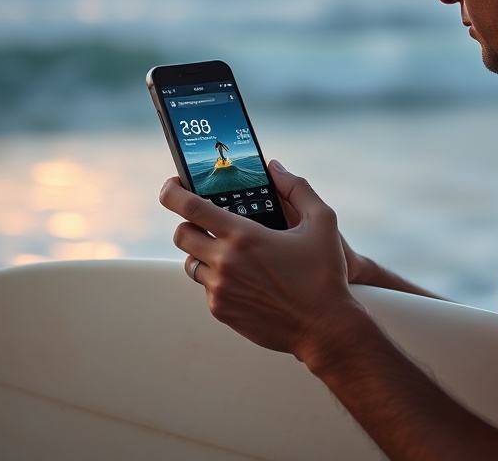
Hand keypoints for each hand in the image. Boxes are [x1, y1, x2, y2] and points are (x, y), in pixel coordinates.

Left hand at [159, 160, 364, 360]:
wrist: (324, 328)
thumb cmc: (324, 274)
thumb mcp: (322, 221)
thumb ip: (297, 188)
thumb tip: (275, 168)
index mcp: (244, 235)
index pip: (190, 207)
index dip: (173, 192)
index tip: (173, 186)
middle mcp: (225, 261)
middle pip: (181, 234)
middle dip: (189, 223)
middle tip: (207, 222)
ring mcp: (220, 289)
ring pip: (190, 262)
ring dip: (203, 252)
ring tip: (230, 252)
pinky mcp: (220, 310)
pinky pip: (206, 287)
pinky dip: (217, 278)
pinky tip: (243, 278)